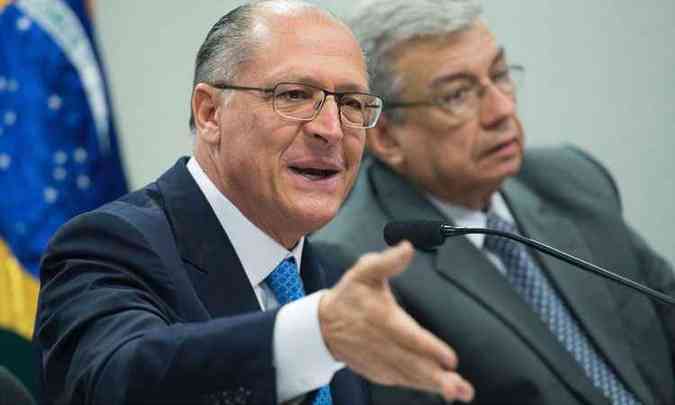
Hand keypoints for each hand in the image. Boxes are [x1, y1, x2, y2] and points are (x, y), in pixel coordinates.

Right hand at [319, 241, 473, 402]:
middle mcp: (383, 344)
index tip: (450, 358)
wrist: (323, 325)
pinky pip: (402, 381)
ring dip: (434, 386)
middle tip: (459, 387)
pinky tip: (438, 390)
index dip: (430, 349)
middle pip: (413, 364)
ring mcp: (381, 361)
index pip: (409, 336)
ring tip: (458, 392)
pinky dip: (419, 387)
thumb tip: (407, 248)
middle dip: (438, 378)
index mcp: (382, 319)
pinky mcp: (379, 371)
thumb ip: (388, 261)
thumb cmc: (348, 297)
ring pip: (410, 376)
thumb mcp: (364, 271)